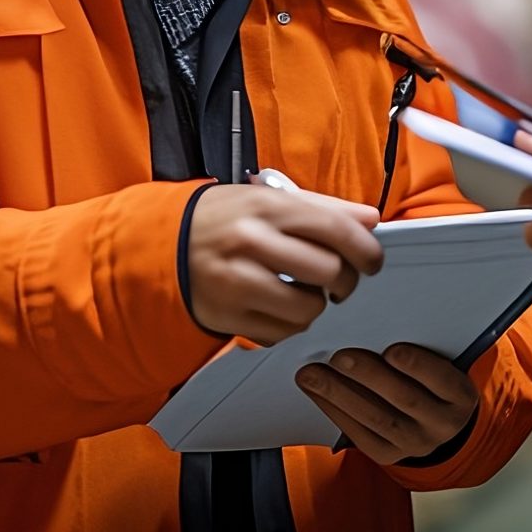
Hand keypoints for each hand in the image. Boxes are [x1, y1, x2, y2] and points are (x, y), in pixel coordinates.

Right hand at [185, 186, 383, 344]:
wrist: (160, 246)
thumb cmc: (222, 219)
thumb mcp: (267, 199)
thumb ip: (323, 208)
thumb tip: (370, 220)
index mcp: (267, 206)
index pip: (336, 228)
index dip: (366, 249)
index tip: (371, 261)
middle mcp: (251, 242)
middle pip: (328, 271)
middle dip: (344, 281)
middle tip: (339, 281)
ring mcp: (237, 282)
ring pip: (308, 308)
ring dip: (316, 305)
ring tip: (304, 293)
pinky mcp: (226, 316)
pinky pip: (280, 332)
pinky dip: (289, 325)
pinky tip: (278, 307)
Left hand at [296, 343, 477, 464]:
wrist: (439, 422)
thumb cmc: (433, 378)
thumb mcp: (444, 361)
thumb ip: (425, 345)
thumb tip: (380, 317)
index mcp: (461, 396)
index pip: (443, 379)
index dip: (418, 365)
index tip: (392, 349)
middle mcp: (443, 425)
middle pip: (405, 399)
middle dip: (368, 376)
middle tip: (338, 356)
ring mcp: (416, 444)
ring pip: (376, 419)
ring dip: (340, 394)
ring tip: (311, 374)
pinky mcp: (389, 456)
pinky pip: (359, 435)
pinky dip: (334, 411)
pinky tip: (315, 392)